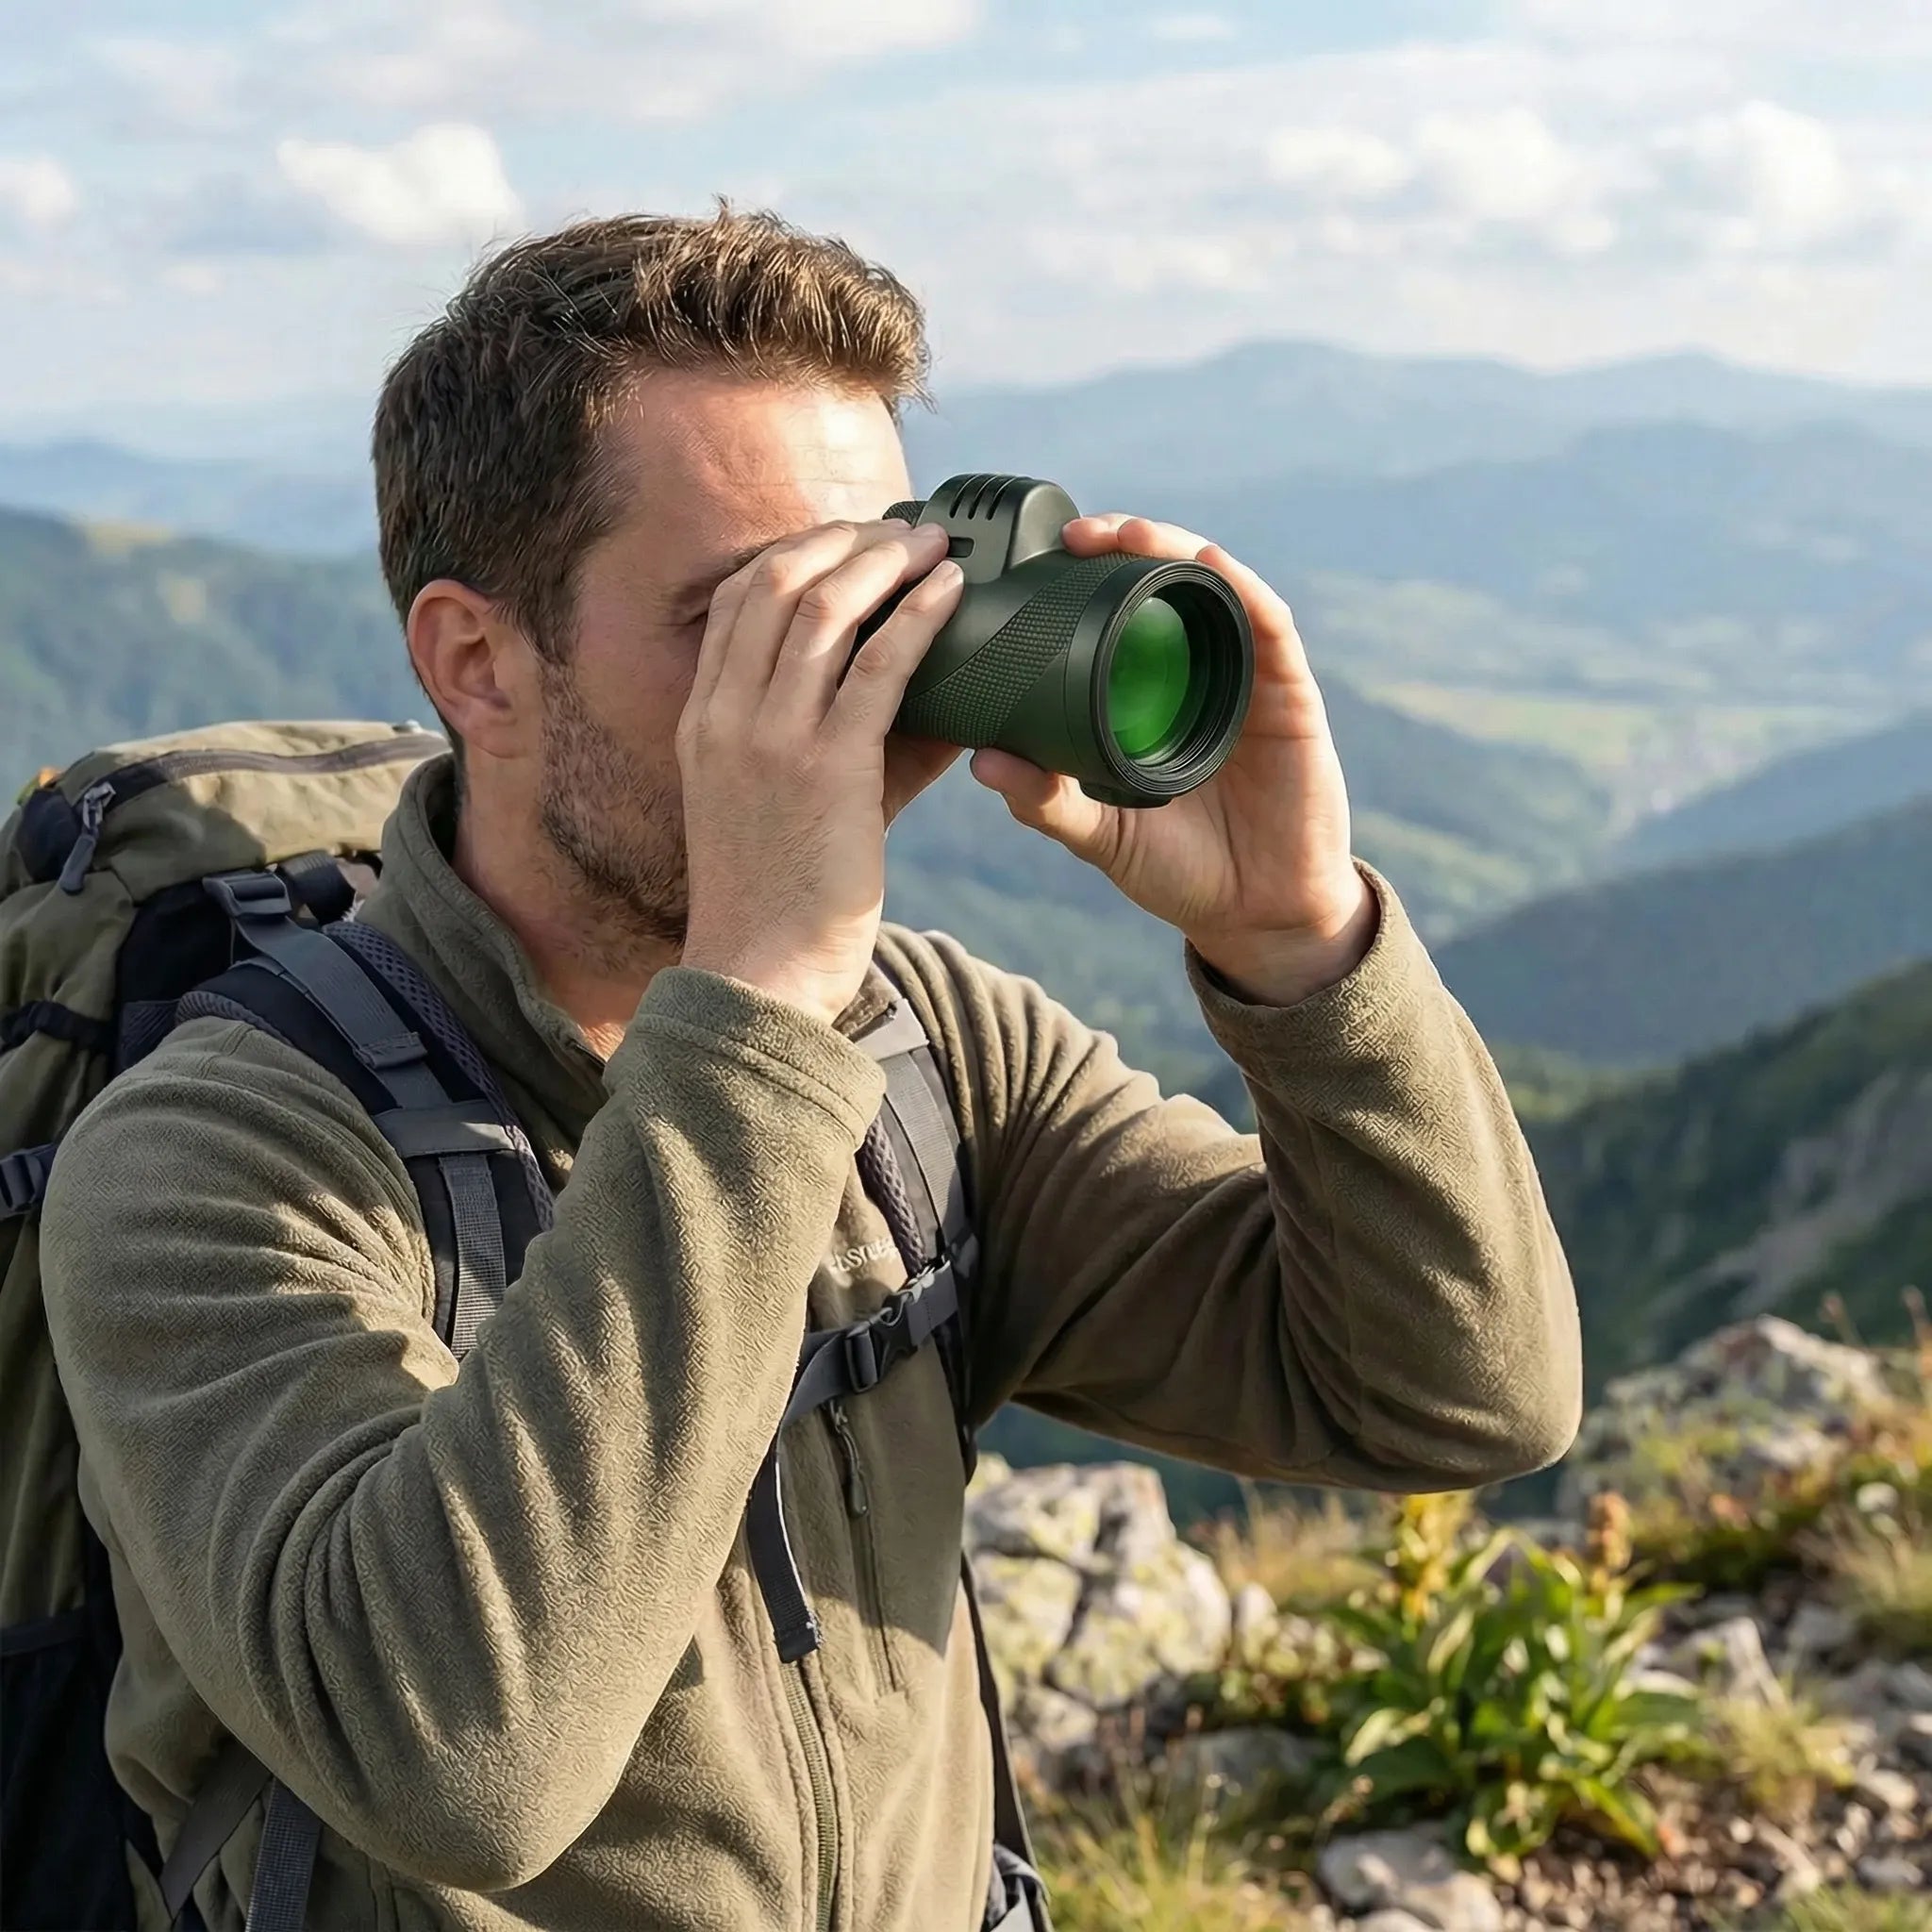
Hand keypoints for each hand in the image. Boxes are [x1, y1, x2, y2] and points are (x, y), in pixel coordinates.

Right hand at [676, 516, 965, 1027]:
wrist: (758, 979)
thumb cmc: (776, 900)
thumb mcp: (775, 807)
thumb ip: (832, 747)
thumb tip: (929, 704)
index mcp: (701, 721)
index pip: (733, 600)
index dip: (794, 552)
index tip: (849, 541)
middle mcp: (725, 717)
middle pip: (773, 581)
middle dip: (843, 539)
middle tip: (903, 533)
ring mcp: (770, 740)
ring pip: (823, 607)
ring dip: (886, 562)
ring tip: (937, 547)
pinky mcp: (828, 770)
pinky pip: (878, 667)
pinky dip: (920, 617)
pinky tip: (953, 594)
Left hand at [970, 514, 1375, 1005]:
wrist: (1258, 917)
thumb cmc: (1179, 871)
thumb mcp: (1100, 836)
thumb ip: (1047, 801)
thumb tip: (980, 761)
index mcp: (1150, 698)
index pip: (1117, 619)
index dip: (1083, 581)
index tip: (1036, 561)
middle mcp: (1199, 676)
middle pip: (1165, 587)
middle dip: (1124, 546)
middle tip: (1076, 533)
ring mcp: (1247, 680)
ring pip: (1215, 590)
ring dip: (1175, 550)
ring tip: (1131, 532)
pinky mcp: (1292, 696)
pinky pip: (1269, 627)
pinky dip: (1241, 588)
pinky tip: (1210, 563)